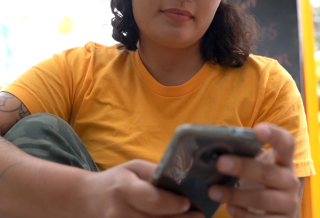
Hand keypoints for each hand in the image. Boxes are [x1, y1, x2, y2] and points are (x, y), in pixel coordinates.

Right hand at [80, 159, 203, 217]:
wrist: (87, 199)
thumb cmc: (116, 179)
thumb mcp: (133, 167)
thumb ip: (155, 172)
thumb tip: (181, 180)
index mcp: (124, 188)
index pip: (151, 200)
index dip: (172, 204)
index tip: (188, 202)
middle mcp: (119, 213)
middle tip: (200, 216)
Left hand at [208, 123, 300, 217]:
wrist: (273, 208)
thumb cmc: (256, 176)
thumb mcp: (253, 162)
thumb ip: (240, 152)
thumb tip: (210, 144)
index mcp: (283, 159)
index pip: (285, 143)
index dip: (274, 135)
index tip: (258, 129)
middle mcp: (289, 180)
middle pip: (268, 173)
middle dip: (242, 167)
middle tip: (220, 163)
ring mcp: (288, 203)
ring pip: (262, 199)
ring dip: (235, 195)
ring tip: (213, 191)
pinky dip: (243, 215)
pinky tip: (229, 209)